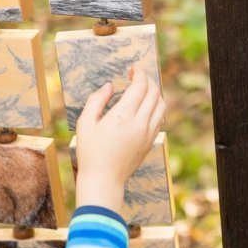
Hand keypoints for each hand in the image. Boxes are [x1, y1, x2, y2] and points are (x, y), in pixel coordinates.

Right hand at [74, 66, 165, 214]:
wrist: (104, 180)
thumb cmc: (90, 152)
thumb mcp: (86, 124)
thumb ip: (97, 100)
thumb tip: (109, 86)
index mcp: (123, 116)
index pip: (140, 86)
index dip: (139, 72)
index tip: (134, 67)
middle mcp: (140, 123)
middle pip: (153, 92)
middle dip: (147, 79)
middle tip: (137, 75)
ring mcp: (148, 133)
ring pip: (161, 104)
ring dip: (155, 92)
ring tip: (143, 89)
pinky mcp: (151, 141)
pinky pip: (160, 118)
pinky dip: (156, 106)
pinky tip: (145, 105)